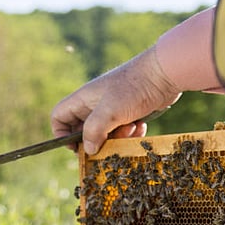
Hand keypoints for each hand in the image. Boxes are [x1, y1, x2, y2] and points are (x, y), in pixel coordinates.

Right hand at [51, 47, 181, 154]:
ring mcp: (112, 109)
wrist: (165, 74)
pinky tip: (141, 126)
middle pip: (84, 131)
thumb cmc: (134, 88)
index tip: (75, 147)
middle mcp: (95, 104)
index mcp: (84, 99)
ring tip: (131, 129)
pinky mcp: (129, 114)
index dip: (62, 133)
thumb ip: (94, 130)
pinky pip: (123, 131)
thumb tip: (88, 150)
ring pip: (106, 134)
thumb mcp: (110, 111)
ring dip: (118, 138)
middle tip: (110, 142)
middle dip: (98, 141)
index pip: (59, 116)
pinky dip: (131, 133)